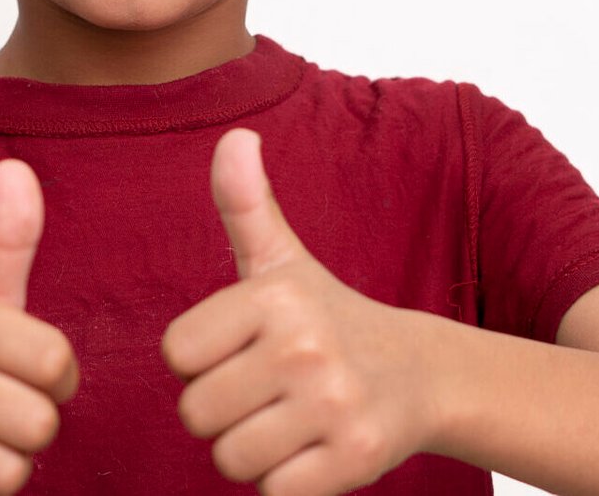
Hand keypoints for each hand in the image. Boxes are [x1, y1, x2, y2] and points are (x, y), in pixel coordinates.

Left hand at [161, 129, 450, 495]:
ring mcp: (332, 404)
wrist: (422, 374)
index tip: (239, 349)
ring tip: (288, 419)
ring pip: (230, 458)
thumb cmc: (328, 317)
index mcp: (274, 295)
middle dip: (223, 412)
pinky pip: (272, 492)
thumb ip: (245, 204)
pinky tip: (312, 448)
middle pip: (197, 413)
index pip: (177, 354)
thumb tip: (234, 138)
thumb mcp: (283, 260)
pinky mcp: (354, 459)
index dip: (200, 361)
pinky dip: (286, 481)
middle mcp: (304, 345)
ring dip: (252, 450)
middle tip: (265, 391)